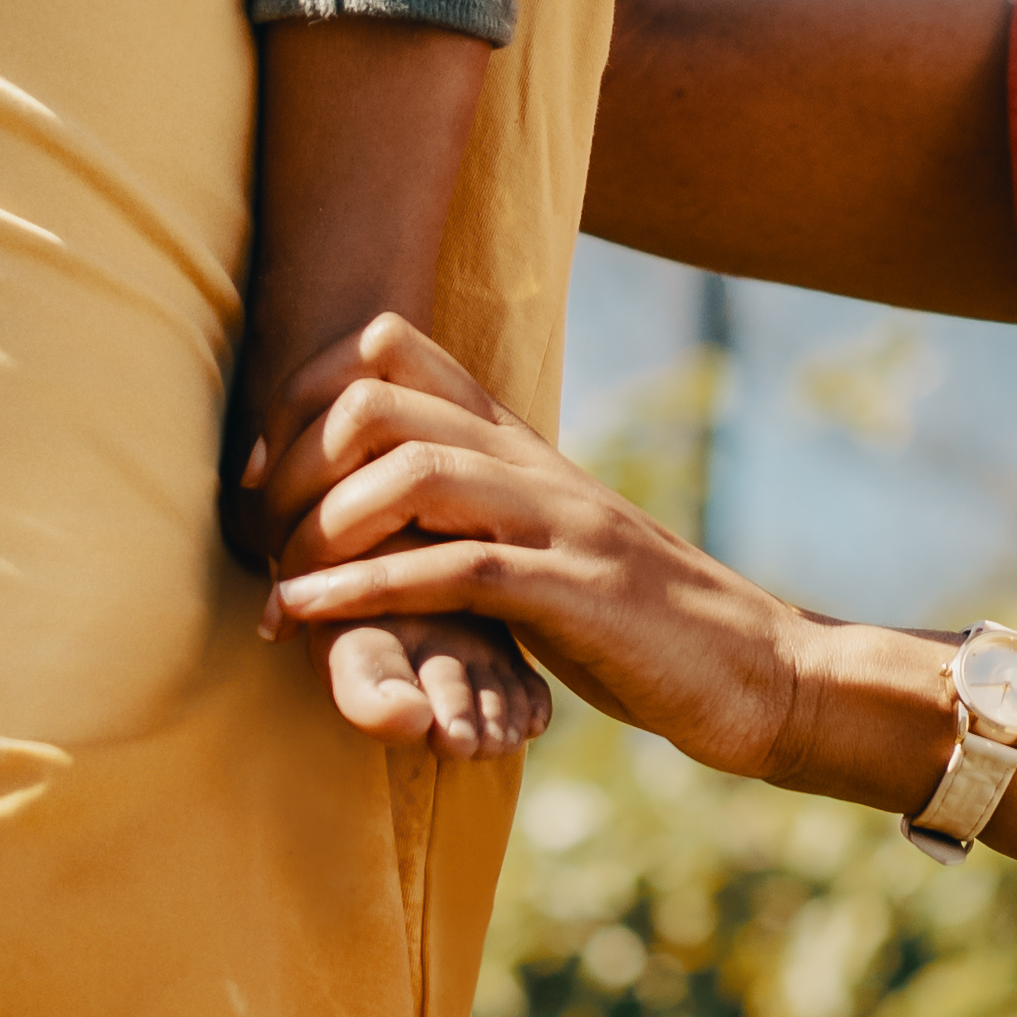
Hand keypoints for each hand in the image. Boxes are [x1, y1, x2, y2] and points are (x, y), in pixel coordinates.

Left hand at [266, 315, 842, 781]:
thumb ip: (482, 508)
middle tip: (258, 533)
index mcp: (520, 445)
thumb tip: (385, 500)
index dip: (305, 393)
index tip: (260, 473)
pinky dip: (364, 593)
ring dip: (321, 531)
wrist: (758, 668)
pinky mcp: (574, 593)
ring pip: (411, 474)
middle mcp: (531, 465)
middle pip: (381, 401)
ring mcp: (557, 522)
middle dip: (293, 463)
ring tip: (283, 590)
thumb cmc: (642, 621)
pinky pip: (454, 572)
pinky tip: (312, 617)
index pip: (396, 349)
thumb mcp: (549, 542)